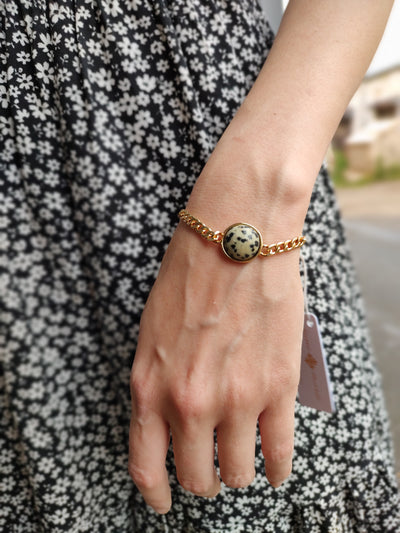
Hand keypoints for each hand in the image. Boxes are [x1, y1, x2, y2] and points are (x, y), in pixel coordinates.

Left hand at [128, 213, 303, 513]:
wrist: (235, 238)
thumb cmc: (189, 276)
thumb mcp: (151, 333)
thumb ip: (158, 383)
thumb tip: (173, 421)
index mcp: (150, 386)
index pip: (147, 467)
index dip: (157, 495)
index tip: (165, 503)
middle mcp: (190, 402)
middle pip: (197, 477)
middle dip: (203, 480)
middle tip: (210, 471)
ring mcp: (236, 398)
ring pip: (238, 472)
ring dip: (239, 474)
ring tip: (241, 462)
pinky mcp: (277, 388)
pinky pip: (279, 453)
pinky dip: (278, 469)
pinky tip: (275, 470)